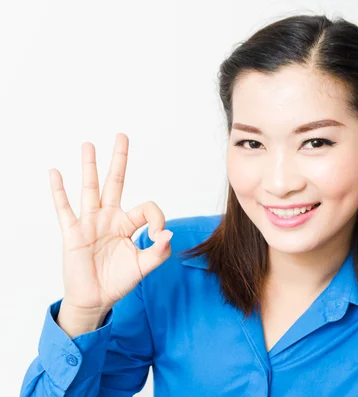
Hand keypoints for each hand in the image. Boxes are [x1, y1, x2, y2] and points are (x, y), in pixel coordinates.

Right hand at [49, 133, 172, 313]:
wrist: (96, 299)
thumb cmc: (119, 281)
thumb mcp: (144, 267)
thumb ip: (158, 251)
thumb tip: (168, 233)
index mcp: (128, 224)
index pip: (147, 208)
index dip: (157, 218)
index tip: (158, 235)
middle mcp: (109, 218)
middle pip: (115, 182)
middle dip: (119, 160)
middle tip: (122, 136)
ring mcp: (90, 223)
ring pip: (90, 189)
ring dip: (89, 167)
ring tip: (88, 145)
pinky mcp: (73, 233)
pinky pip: (65, 209)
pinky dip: (59, 191)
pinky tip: (55, 173)